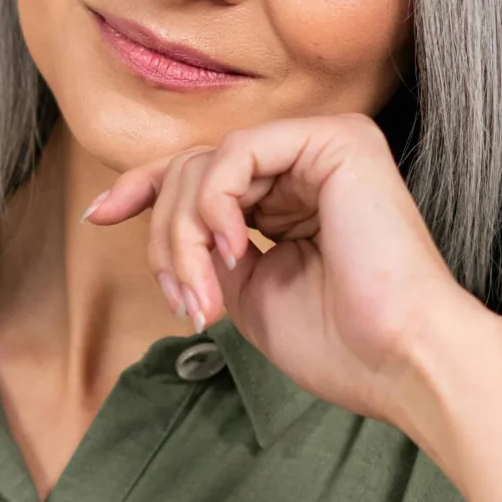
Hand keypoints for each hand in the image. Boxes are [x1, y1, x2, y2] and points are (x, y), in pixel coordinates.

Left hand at [83, 113, 498, 435]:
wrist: (401, 361)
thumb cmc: (338, 343)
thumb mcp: (246, 290)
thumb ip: (208, 246)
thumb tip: (165, 217)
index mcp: (291, 197)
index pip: (200, 175)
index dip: (144, 190)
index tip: (99, 216)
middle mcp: (308, 164)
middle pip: (191, 171)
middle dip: (167, 238)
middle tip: (186, 301)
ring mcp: (324, 146)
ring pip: (205, 163)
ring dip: (185, 233)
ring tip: (206, 293)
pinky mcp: (338, 140)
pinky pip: (237, 153)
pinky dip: (216, 204)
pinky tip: (236, 250)